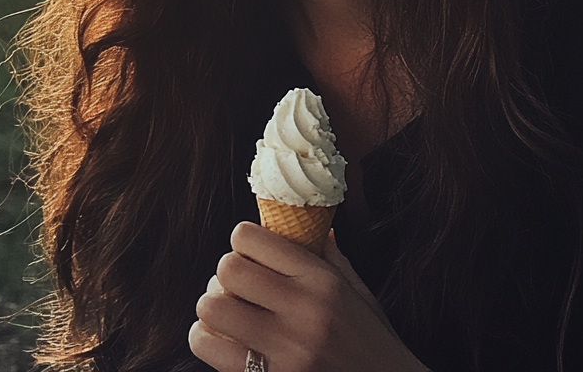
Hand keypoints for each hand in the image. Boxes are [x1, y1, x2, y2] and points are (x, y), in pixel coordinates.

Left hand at [189, 221, 428, 371]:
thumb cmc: (373, 343)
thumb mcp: (360, 294)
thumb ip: (332, 259)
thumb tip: (317, 228)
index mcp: (321, 281)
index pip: (252, 239)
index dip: (242, 240)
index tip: (249, 252)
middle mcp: (301, 312)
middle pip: (227, 271)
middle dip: (224, 274)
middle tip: (235, 284)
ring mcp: (284, 352)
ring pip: (212, 311)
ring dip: (211, 309)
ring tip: (226, 313)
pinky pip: (213, 353)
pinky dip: (209, 342)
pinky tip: (225, 342)